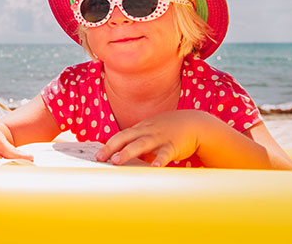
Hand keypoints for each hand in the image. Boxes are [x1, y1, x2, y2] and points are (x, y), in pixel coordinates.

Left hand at [96, 110, 210, 166]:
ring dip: (127, 152)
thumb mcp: (150, 133)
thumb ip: (138, 144)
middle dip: (111, 147)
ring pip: (141, 144)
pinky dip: (159, 160)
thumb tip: (122, 158)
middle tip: (100, 158)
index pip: (120, 136)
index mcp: (140, 129)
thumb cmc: (168, 130)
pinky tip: (154, 168)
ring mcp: (159, 138)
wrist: (193, 123)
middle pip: (126, 138)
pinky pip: (165, 153)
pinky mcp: (173, 145)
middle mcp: (147, 132)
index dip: (108, 145)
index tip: (97, 155)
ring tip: (117, 161)